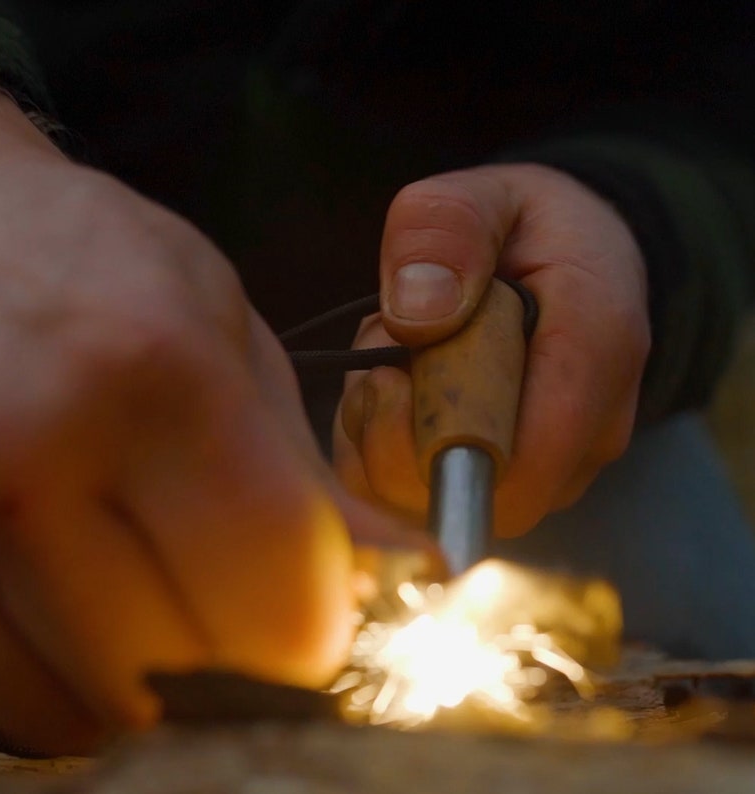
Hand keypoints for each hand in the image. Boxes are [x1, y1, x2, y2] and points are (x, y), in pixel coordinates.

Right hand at [0, 86, 429, 753]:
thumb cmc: (96, 265)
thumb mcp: (225, 329)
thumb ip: (304, 468)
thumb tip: (395, 571)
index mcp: (159, 379)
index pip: (280, 600)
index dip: (317, 632)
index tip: (314, 617)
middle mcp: (31, 456)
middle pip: (186, 676)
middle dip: (233, 660)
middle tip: (225, 594)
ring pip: (85, 708)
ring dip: (140, 673)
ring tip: (139, 576)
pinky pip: (4, 695)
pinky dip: (59, 671)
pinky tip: (71, 590)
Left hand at [335, 163, 650, 536]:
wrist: (566, 262)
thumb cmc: (524, 230)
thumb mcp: (483, 196)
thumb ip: (448, 230)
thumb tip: (416, 315)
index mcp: (596, 350)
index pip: (523, 464)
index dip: (435, 444)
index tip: (389, 378)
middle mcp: (589, 431)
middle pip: (475, 498)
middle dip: (396, 438)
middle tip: (385, 361)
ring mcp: (554, 466)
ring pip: (442, 503)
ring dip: (385, 439)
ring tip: (396, 366)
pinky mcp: (516, 479)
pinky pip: (425, 499)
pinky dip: (383, 452)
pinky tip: (395, 394)